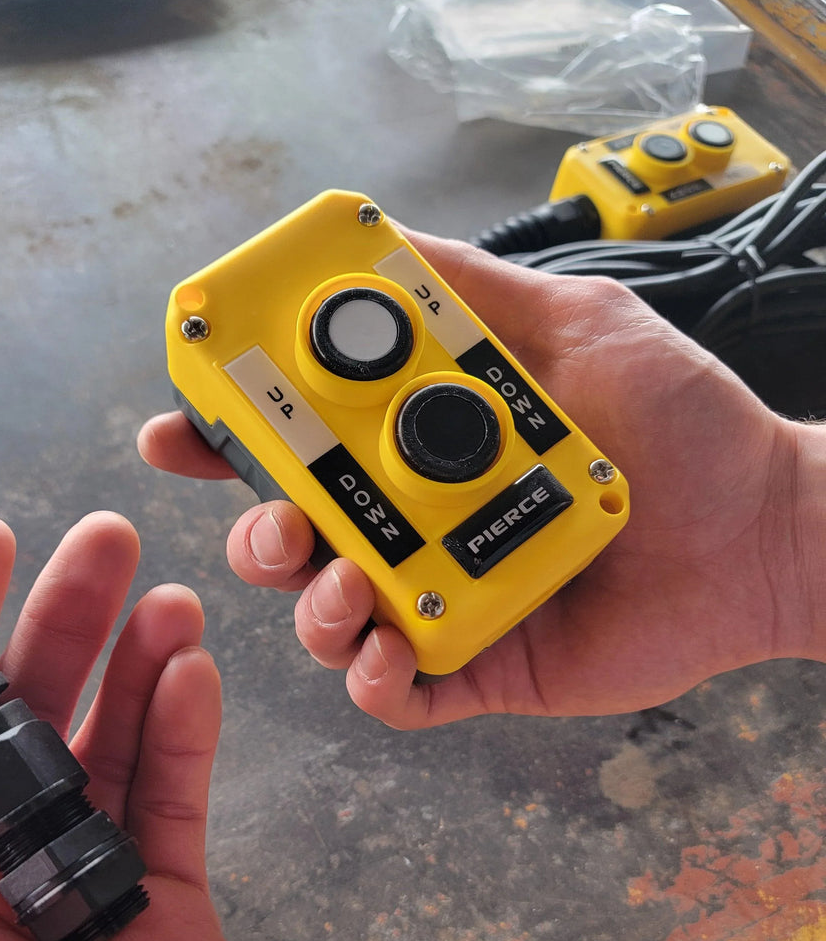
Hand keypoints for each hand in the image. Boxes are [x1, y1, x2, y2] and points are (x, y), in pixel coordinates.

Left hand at [0, 513, 311, 940]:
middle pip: (9, 730)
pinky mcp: (166, 931)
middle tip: (85, 545)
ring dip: (122, 667)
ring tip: (150, 591)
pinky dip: (183, 735)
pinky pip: (172, 808)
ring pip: (98, 756)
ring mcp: (74, 913)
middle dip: (45, 632)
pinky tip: (188, 673)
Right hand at [141, 231, 825, 727]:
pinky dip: (372, 681)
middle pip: (289, 534)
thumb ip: (472, 292)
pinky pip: (393, 692)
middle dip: (255, 534)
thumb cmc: (678, 430)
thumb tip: (377, 248)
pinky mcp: (473, 664)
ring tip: (353, 586)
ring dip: (312, 607)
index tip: (184, 426)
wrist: (757, 530)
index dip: (229, 435)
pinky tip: (388, 650)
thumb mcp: (575, 324)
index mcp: (417, 442)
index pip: (300, 438)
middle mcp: (413, 520)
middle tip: (282, 522)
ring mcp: (438, 595)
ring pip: (325, 617)